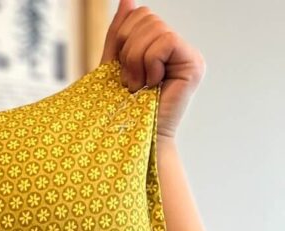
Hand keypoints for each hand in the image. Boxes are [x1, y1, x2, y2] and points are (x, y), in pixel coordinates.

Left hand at [99, 0, 205, 140]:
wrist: (131, 139)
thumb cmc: (121, 110)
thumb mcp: (114, 65)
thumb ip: (120, 33)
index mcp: (158, 45)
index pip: (140, 15)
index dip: (123, 37)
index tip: (122, 70)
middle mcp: (177, 47)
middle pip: (147, 18)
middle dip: (128, 50)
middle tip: (130, 82)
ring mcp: (187, 55)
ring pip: (155, 28)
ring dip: (136, 60)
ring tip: (138, 86)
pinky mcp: (194, 64)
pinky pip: (166, 41)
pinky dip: (151, 63)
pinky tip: (153, 84)